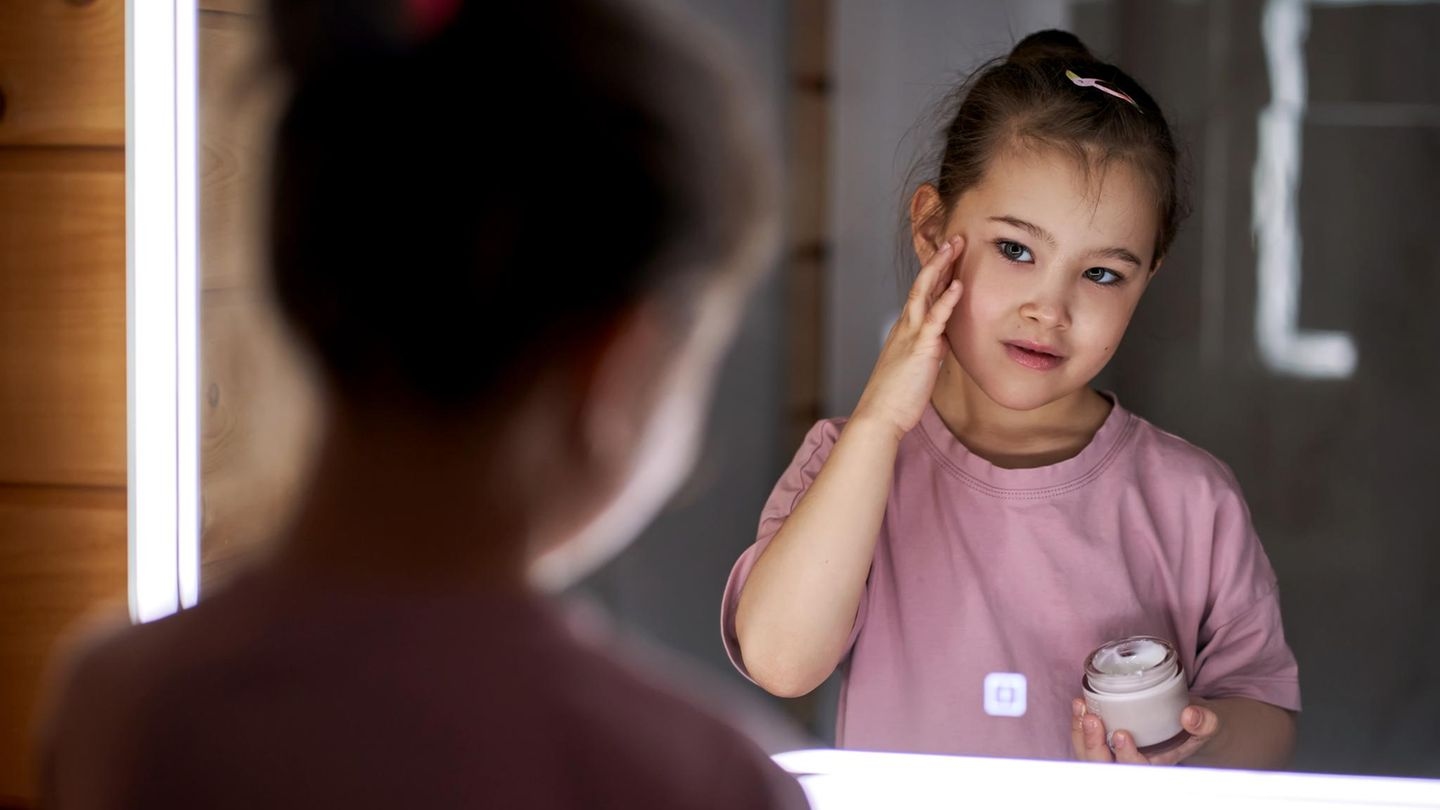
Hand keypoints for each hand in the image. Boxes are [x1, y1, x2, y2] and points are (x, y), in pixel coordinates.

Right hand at [851, 235, 963, 440]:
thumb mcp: (914, 368)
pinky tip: (958, 285)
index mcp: (905, 331)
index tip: (948, 256)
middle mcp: (906, 327)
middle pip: (922, 285)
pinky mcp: (920, 348)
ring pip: (924, 292)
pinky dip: (947, 300)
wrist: (879, 416)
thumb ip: (928, 351)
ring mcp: (911, 335)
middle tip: (954, 239)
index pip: (921, 295)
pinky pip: (935, 319)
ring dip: (940, 268)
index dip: (936, 274)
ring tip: (954, 247)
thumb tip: (941, 344)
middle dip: (939, 260)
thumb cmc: (895, 398)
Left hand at [1070, 697, 1221, 764]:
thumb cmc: (1191, 727)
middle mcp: (1132, 765)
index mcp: (1157, 765)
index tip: (1121, 734)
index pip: (1137, 770)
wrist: (1183, 724)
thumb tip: (1189, 715)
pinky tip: (1079, 706)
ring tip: (1082, 708)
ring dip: (1081, 735)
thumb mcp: (1206, 725)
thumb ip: (1203, 722)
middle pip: (1106, 768)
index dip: (1127, 756)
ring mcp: (1114, 757)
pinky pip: (1083, 743)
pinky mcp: (1102, 745)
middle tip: (1092, 720)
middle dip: (1094, 745)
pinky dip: (1078, 726)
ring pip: (1089, 757)